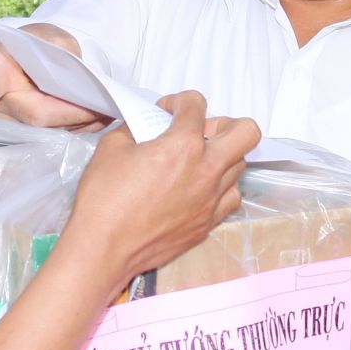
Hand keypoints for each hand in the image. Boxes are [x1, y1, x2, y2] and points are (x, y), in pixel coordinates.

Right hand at [0, 24, 109, 136]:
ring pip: (47, 130)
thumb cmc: (36, 43)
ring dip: (79, 124)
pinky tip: (99, 118)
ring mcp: (12, 119)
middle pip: (34, 116)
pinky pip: (54, 134)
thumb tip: (78, 79)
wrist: (31, 56)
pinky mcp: (29, 130)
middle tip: (103, 109)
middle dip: (70, 115)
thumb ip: (61, 52)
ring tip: (107, 113)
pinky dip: (78, 127)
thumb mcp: (48, 36)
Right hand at [61, 91, 259, 292]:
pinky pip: (231, 197)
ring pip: (240, 165)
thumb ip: (134, 128)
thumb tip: (144, 126)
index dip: (179, 101)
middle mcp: (207, 170)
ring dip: (222, 156)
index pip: (197, 104)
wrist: (104, 248)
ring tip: (196, 161)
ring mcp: (212, 199)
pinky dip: (220, 187)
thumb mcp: (111, 147)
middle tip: (200, 131)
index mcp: (183, 145)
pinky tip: (199, 188)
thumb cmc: (103, 198)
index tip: (167, 111)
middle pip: (246, 132)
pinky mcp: (209, 223)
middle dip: (225, 123)